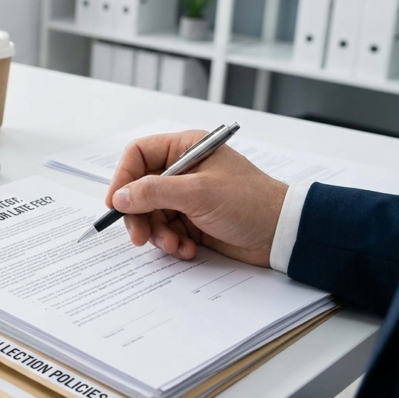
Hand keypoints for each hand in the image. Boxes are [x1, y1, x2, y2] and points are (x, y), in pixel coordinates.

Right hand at [105, 130, 288, 266]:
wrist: (283, 234)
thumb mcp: (198, 193)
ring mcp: (187, 196)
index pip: (139, 155)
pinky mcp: (192, 220)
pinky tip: (188, 249)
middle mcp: (183, 170)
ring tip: (175, 246)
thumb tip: (119, 197)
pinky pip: (166, 231)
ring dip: (158, 234)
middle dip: (139, 215)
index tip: (115, 203)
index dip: (123, 178)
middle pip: (139, 189)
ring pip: (150, 214)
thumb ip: (154, 192)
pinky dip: (172, 243)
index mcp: (186, 149)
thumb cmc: (250, 203)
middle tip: (139, 237)